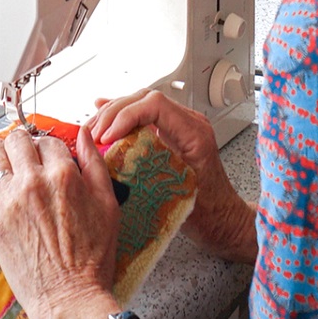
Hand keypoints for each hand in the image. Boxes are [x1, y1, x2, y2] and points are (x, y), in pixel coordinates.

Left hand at [0, 125, 122, 318]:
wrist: (69, 297)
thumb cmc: (91, 258)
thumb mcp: (108, 205)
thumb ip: (95, 164)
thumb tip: (84, 134)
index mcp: (63, 176)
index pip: (49, 142)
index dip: (49, 145)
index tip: (46, 152)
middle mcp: (33, 182)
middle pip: (18, 142)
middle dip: (22, 141)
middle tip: (23, 147)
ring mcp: (9, 200)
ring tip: (3, 153)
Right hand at [88, 90, 256, 264]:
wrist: (224, 220)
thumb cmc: (208, 213)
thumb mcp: (175, 193)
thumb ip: (149, 171)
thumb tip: (113, 157)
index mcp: (194, 134)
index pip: (154, 105)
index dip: (125, 115)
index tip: (108, 137)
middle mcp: (189, 124)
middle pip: (144, 98)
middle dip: (114, 113)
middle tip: (94, 135)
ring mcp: (180, 127)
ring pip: (141, 103)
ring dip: (114, 113)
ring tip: (93, 129)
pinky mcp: (171, 134)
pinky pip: (144, 115)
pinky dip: (121, 117)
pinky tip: (104, 117)